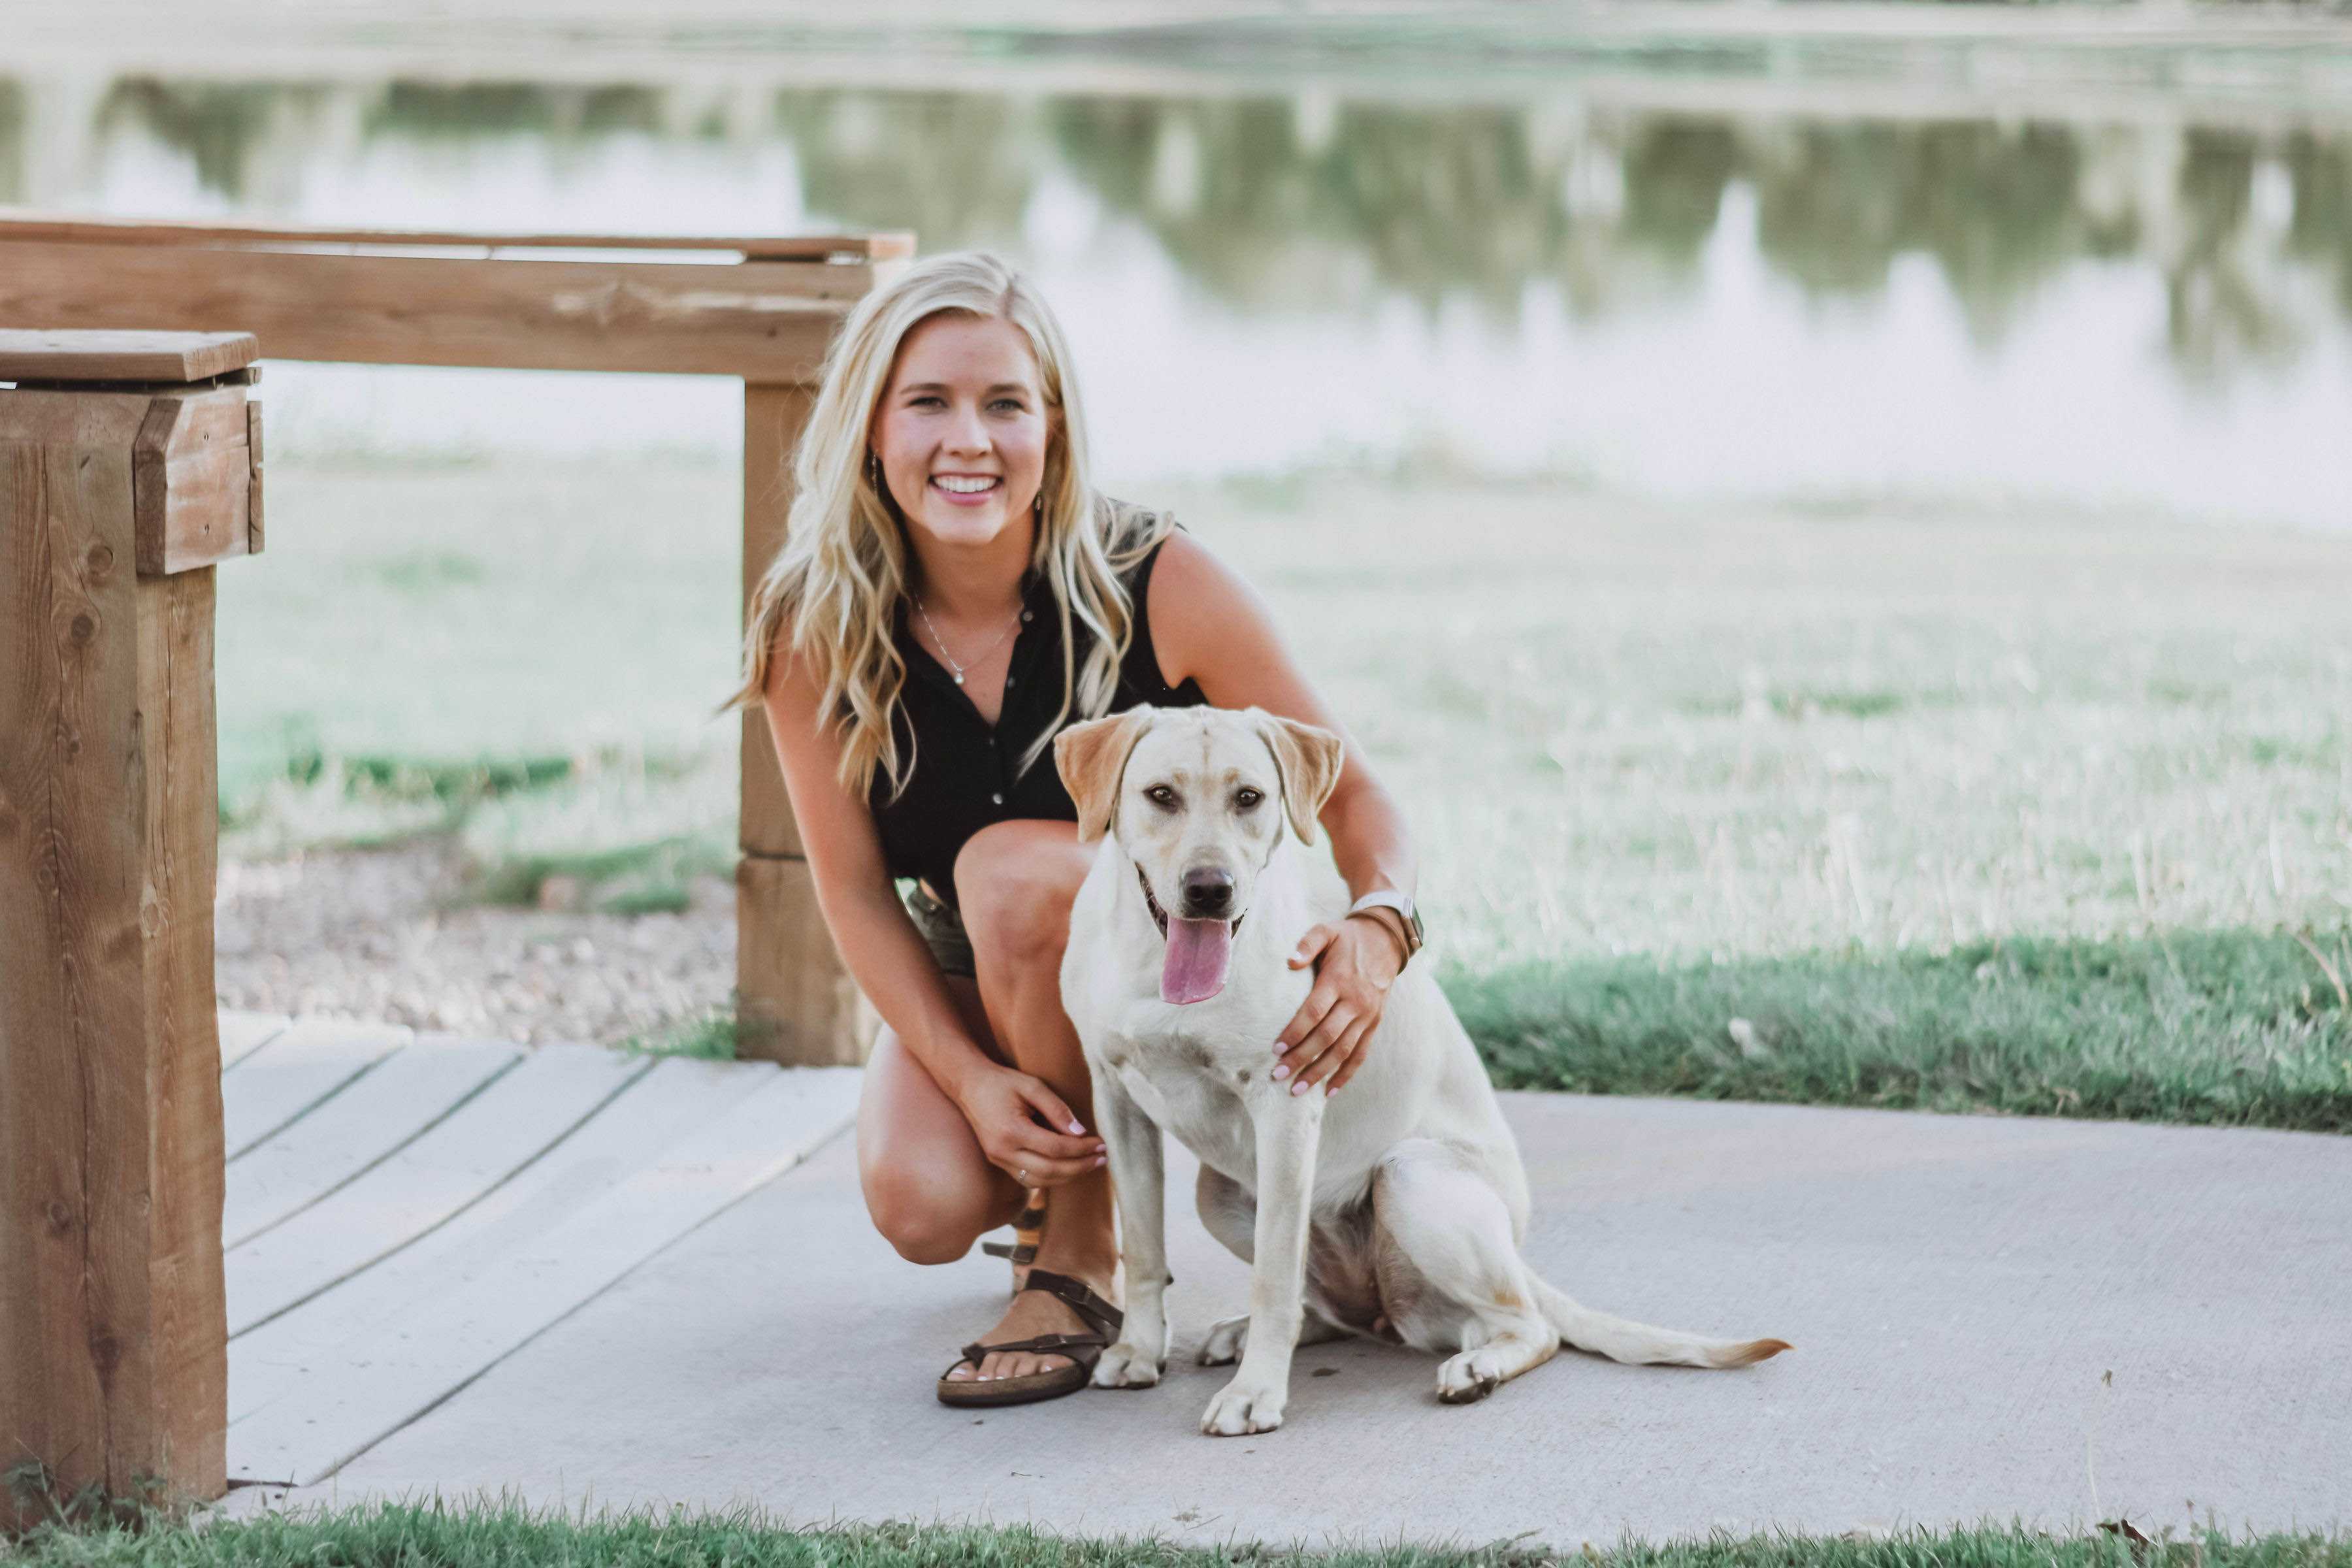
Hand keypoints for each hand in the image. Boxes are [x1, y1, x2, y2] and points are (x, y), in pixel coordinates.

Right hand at [954, 1062, 1104, 1187]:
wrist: (968, 1085)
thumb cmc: (1001, 1082)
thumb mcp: (1032, 1085)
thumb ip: (1057, 1109)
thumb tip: (1081, 1132)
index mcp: (1012, 1131)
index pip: (1056, 1149)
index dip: (1082, 1149)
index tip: (1101, 1143)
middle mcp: (1003, 1152)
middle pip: (1050, 1170)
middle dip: (1080, 1167)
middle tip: (1102, 1158)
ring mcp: (998, 1160)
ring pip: (1040, 1180)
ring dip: (1068, 1176)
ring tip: (1090, 1165)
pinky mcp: (998, 1162)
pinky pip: (1028, 1179)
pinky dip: (1051, 1177)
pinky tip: (1067, 1168)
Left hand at [1273, 914, 1403, 1096]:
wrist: (1386, 942)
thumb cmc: (1347, 938)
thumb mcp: (1326, 930)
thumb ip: (1307, 944)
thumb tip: (1289, 961)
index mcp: (1339, 980)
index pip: (1315, 1011)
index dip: (1295, 1032)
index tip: (1276, 1049)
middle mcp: (1355, 1001)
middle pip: (1327, 1036)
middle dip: (1301, 1058)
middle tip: (1278, 1075)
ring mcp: (1367, 1016)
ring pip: (1343, 1050)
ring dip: (1320, 1072)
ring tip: (1297, 1089)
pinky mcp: (1374, 1024)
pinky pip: (1360, 1054)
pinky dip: (1346, 1074)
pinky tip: (1328, 1091)